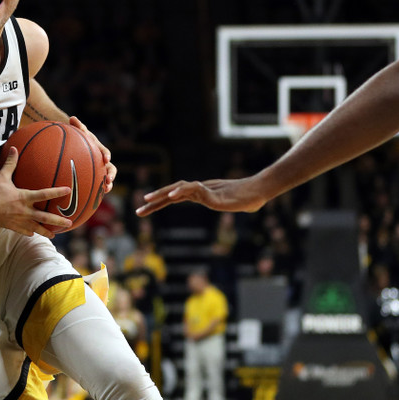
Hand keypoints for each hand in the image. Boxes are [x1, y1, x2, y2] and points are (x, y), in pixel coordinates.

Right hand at [0, 147, 71, 236]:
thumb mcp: (1, 176)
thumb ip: (10, 164)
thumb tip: (14, 148)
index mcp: (24, 197)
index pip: (44, 194)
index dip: (57, 192)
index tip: (68, 191)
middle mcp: (24, 211)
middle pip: (45, 217)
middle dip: (58, 221)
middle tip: (69, 223)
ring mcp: (18, 221)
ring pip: (36, 228)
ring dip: (46, 232)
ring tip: (54, 235)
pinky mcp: (11, 227)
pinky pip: (23, 231)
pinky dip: (29, 232)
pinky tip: (33, 234)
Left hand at [69, 116, 115, 192]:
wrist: (78, 145)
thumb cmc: (78, 138)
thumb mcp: (78, 133)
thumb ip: (78, 127)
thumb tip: (73, 117)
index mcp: (99, 149)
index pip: (104, 152)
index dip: (106, 155)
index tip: (106, 159)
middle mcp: (102, 160)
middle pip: (111, 168)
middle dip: (111, 175)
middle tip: (108, 180)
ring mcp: (100, 169)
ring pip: (107, 178)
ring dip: (108, 185)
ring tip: (106, 190)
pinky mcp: (96, 177)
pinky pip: (98, 185)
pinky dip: (98, 191)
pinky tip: (92, 198)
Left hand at [135, 176, 267, 216]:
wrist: (261, 191)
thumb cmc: (249, 198)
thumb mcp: (232, 206)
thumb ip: (227, 206)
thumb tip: (237, 208)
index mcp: (199, 195)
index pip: (174, 197)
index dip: (158, 203)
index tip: (144, 210)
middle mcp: (199, 191)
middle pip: (171, 193)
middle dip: (153, 202)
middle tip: (137, 211)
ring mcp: (205, 190)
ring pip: (178, 188)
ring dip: (161, 194)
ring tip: (147, 199)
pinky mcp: (212, 193)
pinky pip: (193, 189)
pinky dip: (180, 191)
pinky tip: (170, 196)